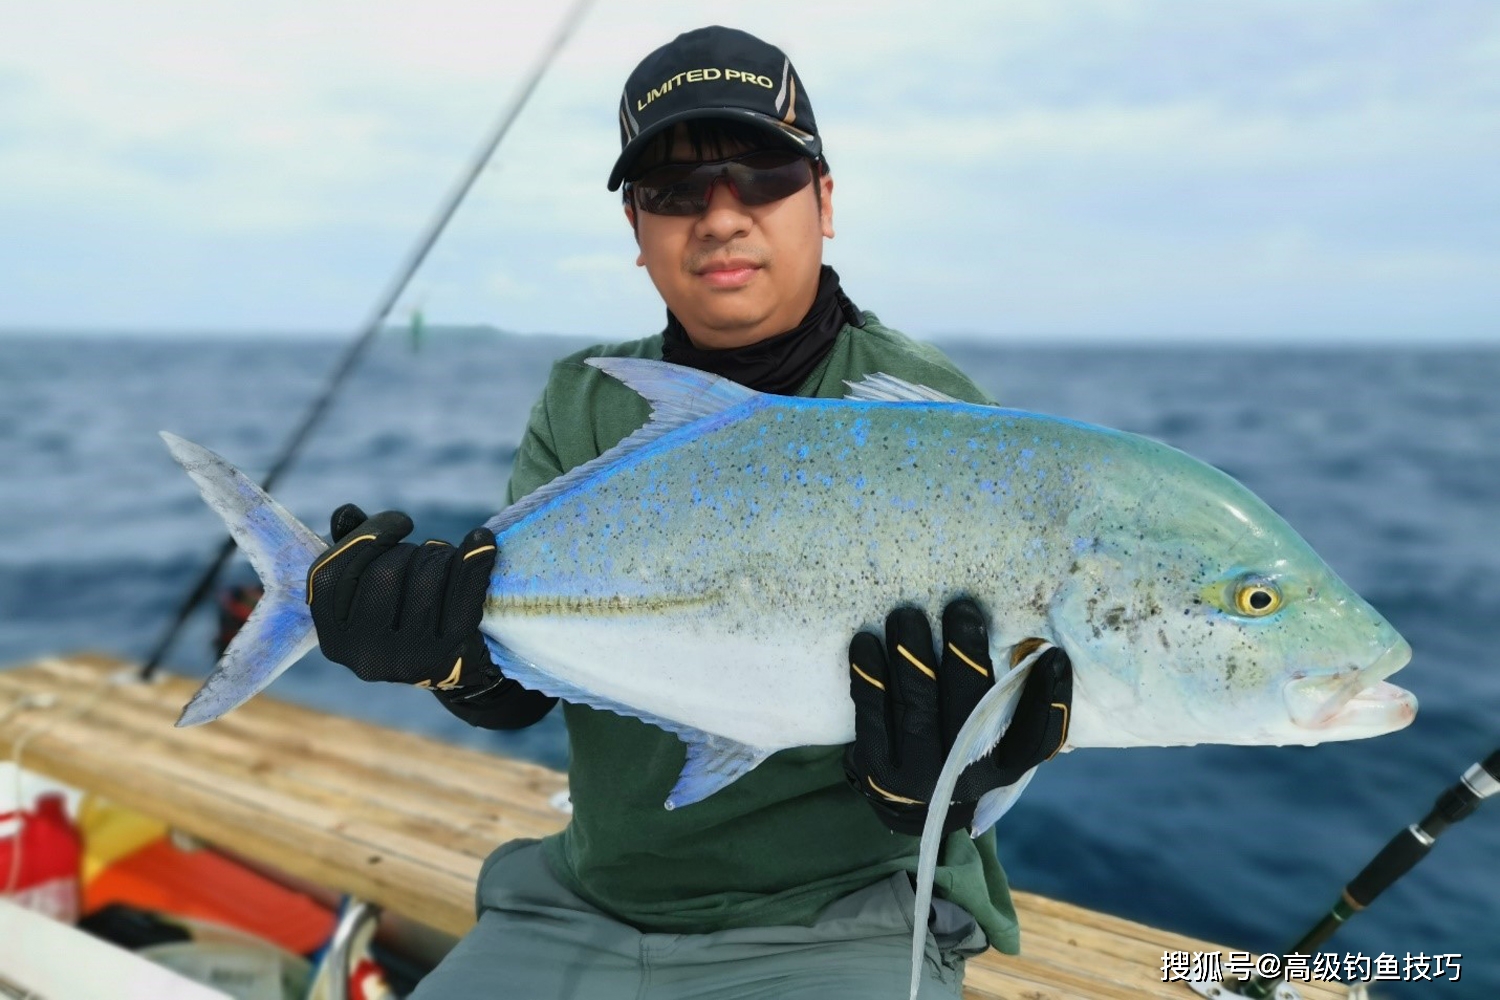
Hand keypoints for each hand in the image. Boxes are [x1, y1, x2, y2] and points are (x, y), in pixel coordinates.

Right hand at [306, 503, 500, 691]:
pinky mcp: (449, 653)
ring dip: (441, 555)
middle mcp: (363, 653)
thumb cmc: (407, 618)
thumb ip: (352, 551)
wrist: (457, 670)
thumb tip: (345, 513)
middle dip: (411, 550)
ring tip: (446, 561)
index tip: (401, 523)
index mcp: (333, 637)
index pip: (331, 571)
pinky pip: (463, 594)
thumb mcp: (371, 593)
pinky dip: (475, 560)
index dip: (367, 535)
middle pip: (384, 570)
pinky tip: (482, 542)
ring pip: (425, 577)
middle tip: (428, 554)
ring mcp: (407, 657)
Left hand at [843, 598, 1070, 834]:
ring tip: (906, 616)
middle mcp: (966, 778)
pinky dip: (868, 676)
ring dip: (910, 653)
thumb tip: (1040, 648)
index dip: (1047, 698)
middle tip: (958, 608)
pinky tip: (866, 643)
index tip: (1051, 655)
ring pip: (917, 704)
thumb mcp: (995, 735)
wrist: (909, 799)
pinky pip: (872, 714)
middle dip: (963, 653)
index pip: (1035, 736)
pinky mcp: (877, 769)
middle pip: (968, 708)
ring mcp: (919, 777)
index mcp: (1005, 767)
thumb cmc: (962, 746)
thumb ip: (1013, 699)